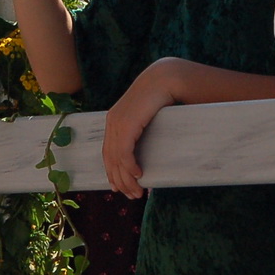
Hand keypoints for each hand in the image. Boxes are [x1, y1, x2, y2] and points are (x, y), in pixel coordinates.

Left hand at [101, 63, 176, 198]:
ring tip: (137, 192)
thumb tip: (149, 150)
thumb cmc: (162, 98)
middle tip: (132, 196)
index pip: (108, 152)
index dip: (112, 172)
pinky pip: (124, 151)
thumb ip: (143, 131)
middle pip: (110, 159)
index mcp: (115, 120)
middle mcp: (112, 122)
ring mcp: (117, 122)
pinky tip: (139, 175)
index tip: (119, 188)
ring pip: (116, 159)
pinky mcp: (126, 124)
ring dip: (126, 178)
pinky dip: (129, 166)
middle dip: (120, 180)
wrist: (165, 78)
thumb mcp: (147, 117)